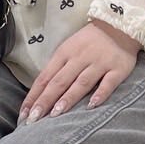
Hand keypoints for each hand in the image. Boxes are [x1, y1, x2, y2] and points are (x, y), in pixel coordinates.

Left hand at [18, 18, 141, 122]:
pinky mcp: (118, 69)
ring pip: (81, 82)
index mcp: (64, 54)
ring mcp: (99, 63)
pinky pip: (108, 83)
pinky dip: (100, 94)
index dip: (33, 96)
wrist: (120, 25)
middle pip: (59, 81)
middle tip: (34, 119)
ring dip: (68, 98)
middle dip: (45, 100)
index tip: (24, 114)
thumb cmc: (90, 42)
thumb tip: (40, 95)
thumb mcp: (68, 50)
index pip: (45, 77)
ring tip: (56, 113)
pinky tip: (92, 106)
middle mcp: (80, 58)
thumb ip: (57, 70)